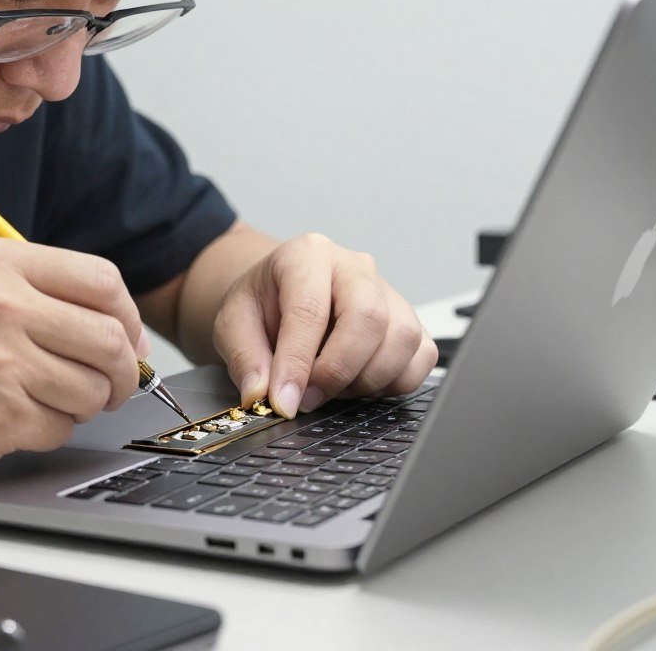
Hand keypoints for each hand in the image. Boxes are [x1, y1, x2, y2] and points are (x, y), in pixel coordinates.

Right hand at [0, 238, 147, 475]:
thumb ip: (40, 288)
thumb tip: (120, 326)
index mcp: (1, 263)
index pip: (103, 281)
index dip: (127, 315)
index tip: (126, 337)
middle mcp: (4, 306)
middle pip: (110, 339)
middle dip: (122, 370)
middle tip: (111, 383)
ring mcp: (1, 364)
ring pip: (91, 390)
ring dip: (83, 403)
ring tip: (48, 397)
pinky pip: (58, 428)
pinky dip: (48, 429)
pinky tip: (13, 417)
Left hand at [212, 233, 436, 417]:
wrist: (280, 295)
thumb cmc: (262, 303)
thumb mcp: (233, 323)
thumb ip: (245, 358)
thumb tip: (263, 395)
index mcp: (307, 254)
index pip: (309, 309)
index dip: (297, 362)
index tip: (285, 401)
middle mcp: (354, 267)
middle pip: (368, 317)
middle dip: (337, 371)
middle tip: (308, 399)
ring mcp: (388, 291)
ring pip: (401, 339)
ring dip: (366, 379)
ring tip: (330, 387)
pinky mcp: (410, 320)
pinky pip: (421, 357)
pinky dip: (393, 382)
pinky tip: (359, 383)